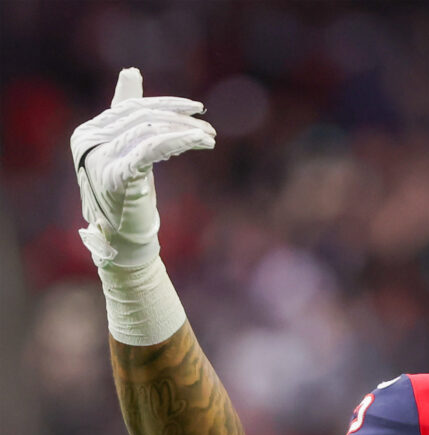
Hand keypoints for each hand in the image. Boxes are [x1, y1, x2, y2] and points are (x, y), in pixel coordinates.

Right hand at [71, 68, 215, 268]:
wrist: (122, 239)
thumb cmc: (128, 194)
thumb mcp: (128, 149)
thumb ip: (127, 112)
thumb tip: (131, 71)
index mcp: (89, 132)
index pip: (132, 108)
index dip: (167, 105)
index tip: (198, 109)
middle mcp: (88, 141)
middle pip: (142, 117)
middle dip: (181, 119)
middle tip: (209, 127)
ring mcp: (98, 159)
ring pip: (149, 131)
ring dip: (185, 132)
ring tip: (209, 138)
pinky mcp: (115, 176)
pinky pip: (149, 150)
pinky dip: (176, 142)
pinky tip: (197, 142)